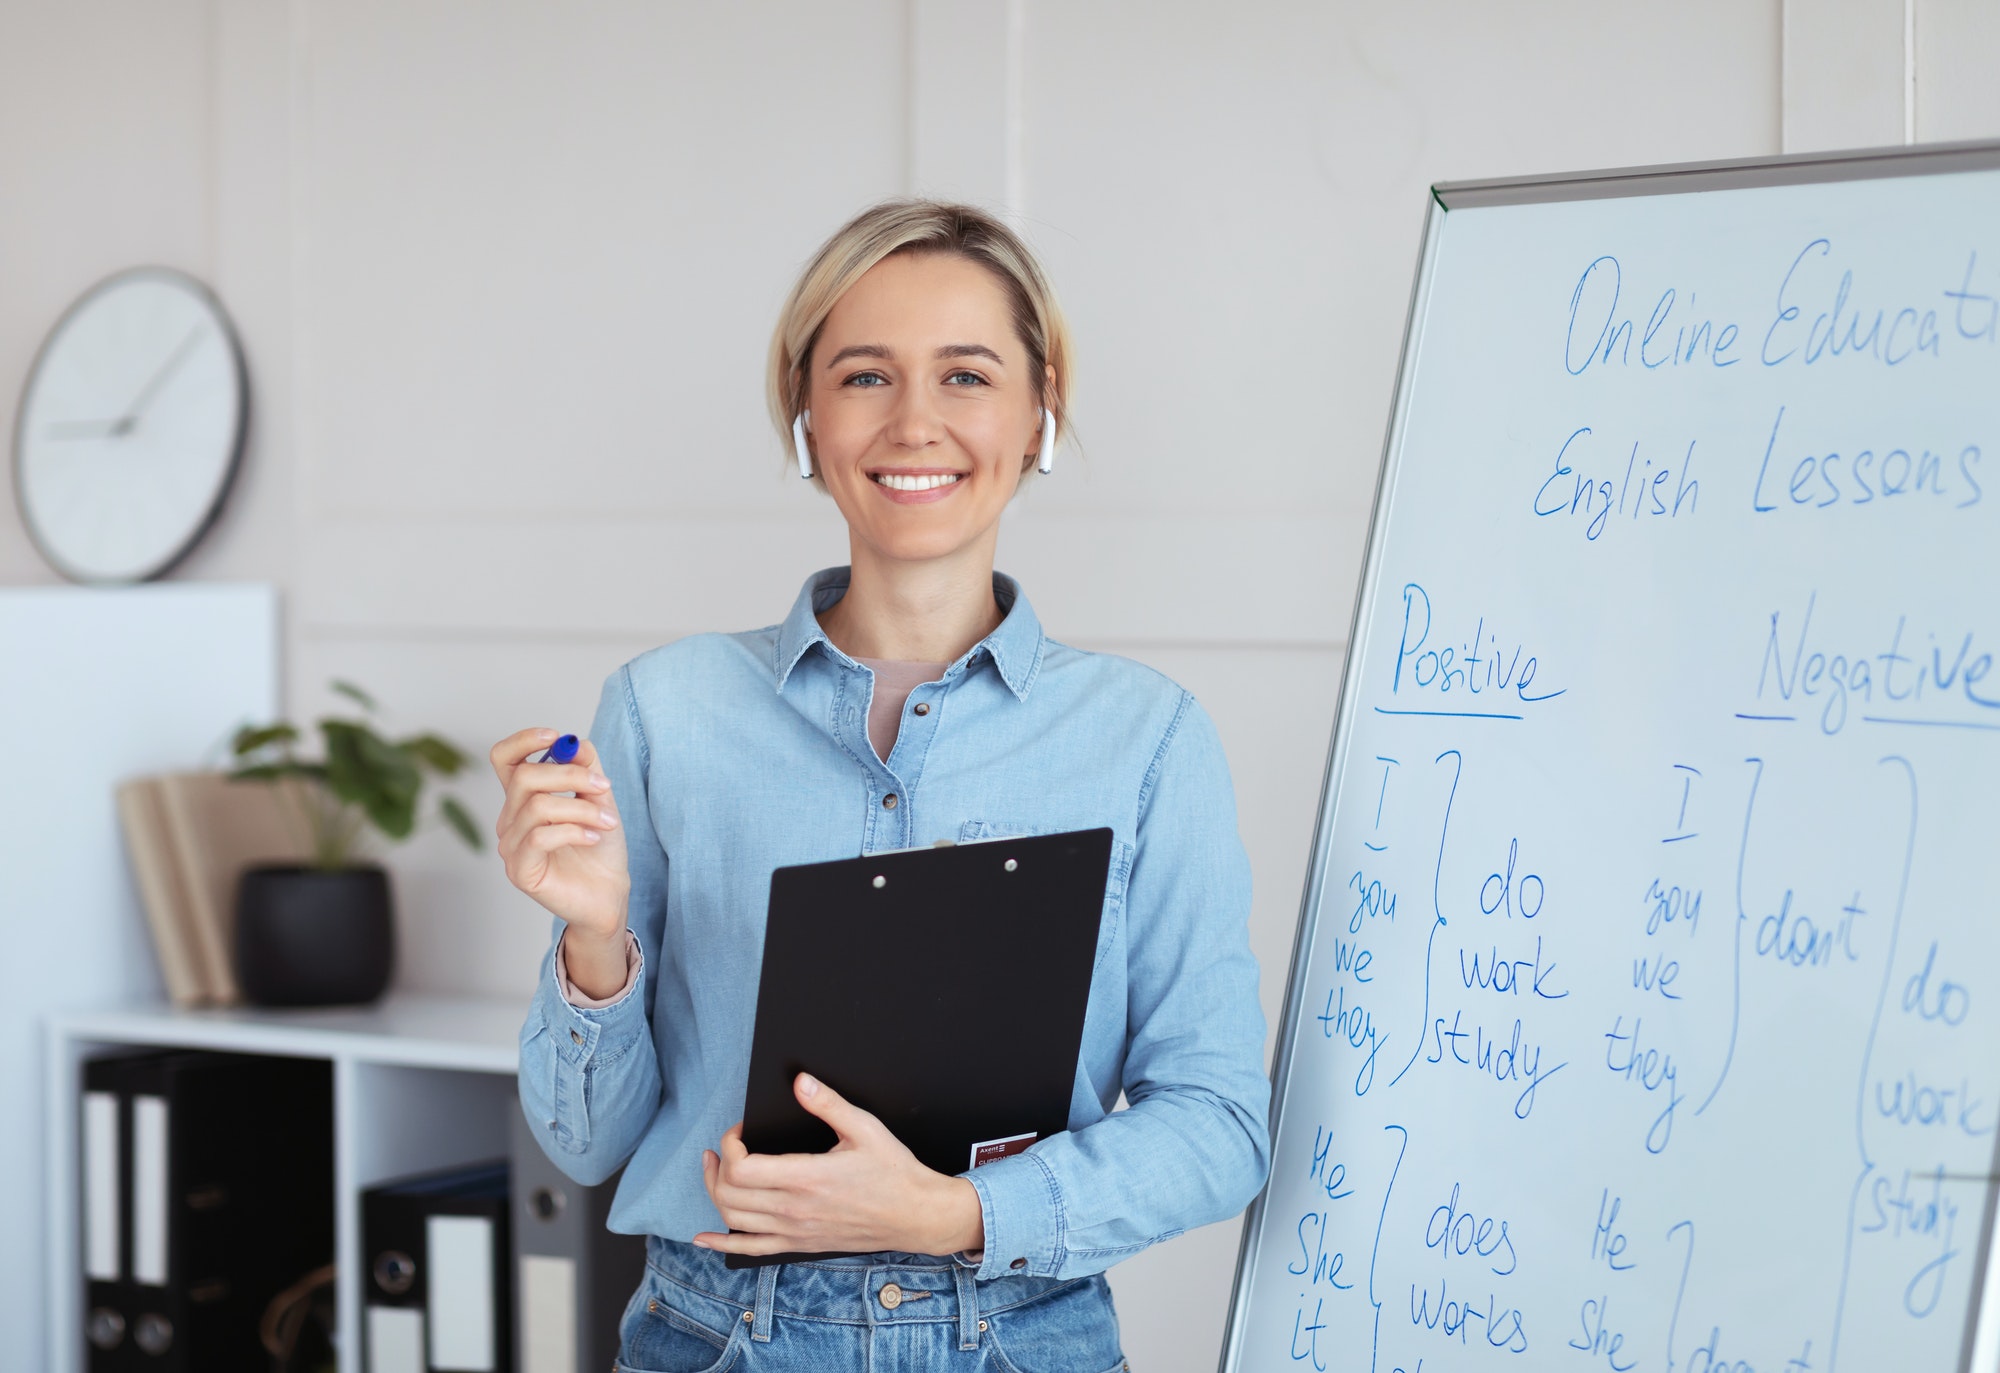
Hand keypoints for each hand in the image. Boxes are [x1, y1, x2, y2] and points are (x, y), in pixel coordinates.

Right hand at [490, 728, 630, 949]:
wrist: (609, 894)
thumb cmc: (600, 848)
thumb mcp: (598, 800)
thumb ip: (586, 769)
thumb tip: (575, 742)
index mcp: (523, 799)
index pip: (504, 759)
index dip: (523, 741)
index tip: (555, 736)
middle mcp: (510, 820)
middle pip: (524, 777)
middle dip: (570, 775)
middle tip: (604, 785)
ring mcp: (511, 846)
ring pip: (538, 807)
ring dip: (581, 808)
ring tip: (607, 820)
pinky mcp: (520, 871)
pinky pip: (540, 837)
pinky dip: (574, 831)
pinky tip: (594, 838)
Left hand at [693, 1074, 984, 1258]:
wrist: (915, 1215)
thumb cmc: (893, 1172)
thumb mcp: (864, 1128)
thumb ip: (828, 1104)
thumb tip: (800, 1082)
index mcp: (807, 1178)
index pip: (742, 1168)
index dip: (731, 1145)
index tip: (741, 1129)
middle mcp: (794, 1209)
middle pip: (728, 1194)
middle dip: (716, 1167)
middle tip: (723, 1147)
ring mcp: (795, 1231)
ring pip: (733, 1220)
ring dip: (715, 1194)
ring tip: (715, 1171)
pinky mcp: (800, 1244)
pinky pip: (751, 1249)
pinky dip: (721, 1243)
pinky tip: (702, 1238)